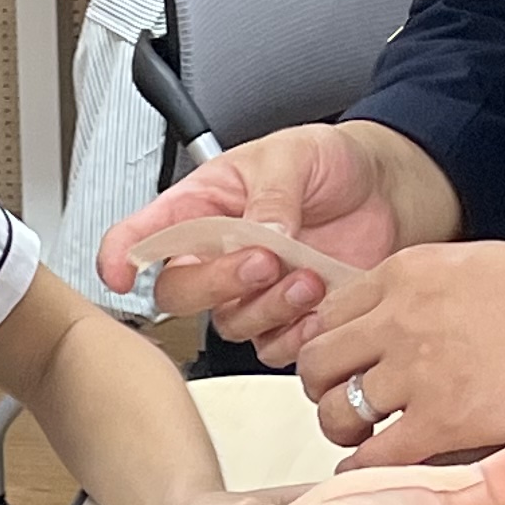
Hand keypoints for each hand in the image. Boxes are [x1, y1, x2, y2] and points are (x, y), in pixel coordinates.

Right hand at [98, 125, 409, 355]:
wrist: (387, 192)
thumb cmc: (330, 163)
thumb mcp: (293, 157)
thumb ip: (271, 198)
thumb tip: (260, 237)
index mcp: (201, 207)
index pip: (143, 235)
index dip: (120, 255)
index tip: (117, 272)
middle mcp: (216, 256)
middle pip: (179, 294)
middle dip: (218, 284)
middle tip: (264, 262)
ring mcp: (249, 293)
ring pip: (230, 325)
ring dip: (268, 308)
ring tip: (308, 278)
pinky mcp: (285, 320)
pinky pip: (272, 347)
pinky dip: (295, 335)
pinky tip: (320, 305)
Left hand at [301, 232, 504, 466]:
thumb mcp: (472, 268)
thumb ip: (423, 296)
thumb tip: (397, 329)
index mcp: (405, 274)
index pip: (328, 315)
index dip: (331, 348)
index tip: (342, 368)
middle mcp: (399, 317)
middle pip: (316, 364)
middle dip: (323, 390)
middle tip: (343, 406)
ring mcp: (418, 370)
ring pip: (336, 411)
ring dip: (344, 431)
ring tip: (367, 439)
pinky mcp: (445, 419)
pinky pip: (374, 455)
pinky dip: (364, 469)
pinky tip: (374, 473)